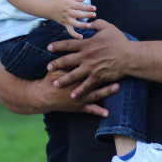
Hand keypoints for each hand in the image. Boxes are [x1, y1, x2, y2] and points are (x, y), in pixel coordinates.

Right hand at [0, 58, 119, 117]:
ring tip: (117, 87)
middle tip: (118, 70)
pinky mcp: (79, 107)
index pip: (88, 65)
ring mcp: (79, 97)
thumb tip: (77, 48)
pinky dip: (99, 111)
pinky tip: (107, 113)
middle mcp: (78, 86)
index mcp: (73, 74)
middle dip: (106, 74)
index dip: (98, 60)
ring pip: (96, 93)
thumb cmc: (50, 79)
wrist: (43, 96)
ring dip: (107, 91)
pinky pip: (90, 109)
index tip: (110, 54)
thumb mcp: (57, 67)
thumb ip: (68, 60)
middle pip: (94, 78)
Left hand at [47, 19, 130, 98]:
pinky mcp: (97, 77)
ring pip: (72, 75)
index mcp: (87, 44)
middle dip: (56, 64)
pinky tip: (73, 95)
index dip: (57, 46)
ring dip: (63, 80)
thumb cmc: (119, 41)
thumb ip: (98, 24)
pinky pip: (86, 85)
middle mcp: (85, 56)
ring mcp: (90, 68)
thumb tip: (91, 21)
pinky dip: (79, 91)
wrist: (129, 56)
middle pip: (66, 61)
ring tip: (55, 83)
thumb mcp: (108, 28)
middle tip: (48, 68)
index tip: (49, 47)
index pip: (68, 44)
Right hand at [49, 0, 95, 38]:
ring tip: (89, 25)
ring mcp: (66, 19)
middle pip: (77, 14)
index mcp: (69, 4)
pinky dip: (74, 35)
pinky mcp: (65, 24)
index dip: (87, 7)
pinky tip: (81, 37)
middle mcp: (67, 12)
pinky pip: (70, 31)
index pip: (79, 6)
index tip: (94, 8)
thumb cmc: (60, 1)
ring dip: (82, 25)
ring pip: (74, 23)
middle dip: (86, 15)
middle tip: (94, 15)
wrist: (48, 8)